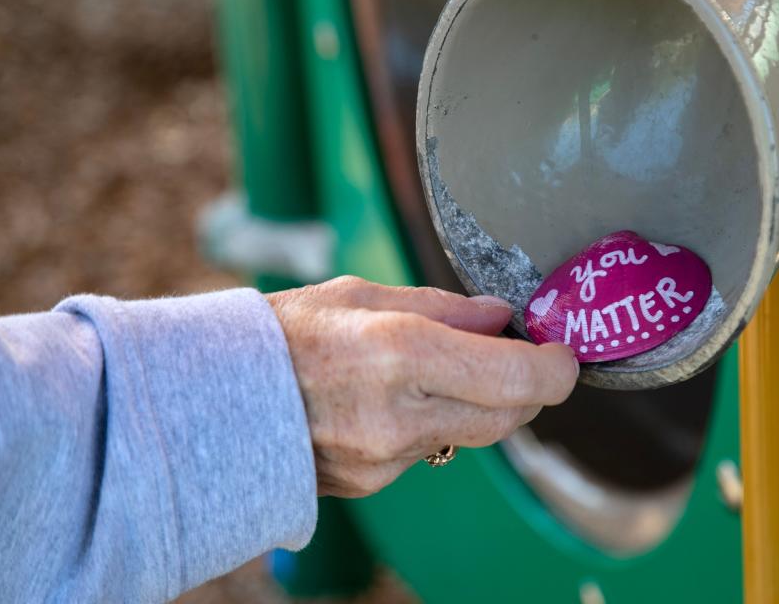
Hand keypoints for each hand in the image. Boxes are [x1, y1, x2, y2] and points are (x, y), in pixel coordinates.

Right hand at [267, 276, 577, 497]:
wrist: (214, 402)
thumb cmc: (285, 333)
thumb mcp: (360, 295)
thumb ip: (442, 308)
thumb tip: (502, 318)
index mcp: (399, 352)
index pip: (514, 377)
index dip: (555, 368)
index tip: (564, 354)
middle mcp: (399, 414)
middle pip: (509, 416)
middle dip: (529, 387)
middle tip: (521, 355)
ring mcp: (386, 459)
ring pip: (473, 435)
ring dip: (482, 405)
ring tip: (445, 369)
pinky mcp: (374, 485)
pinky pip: (431, 452)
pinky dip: (436, 425)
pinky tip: (397, 401)